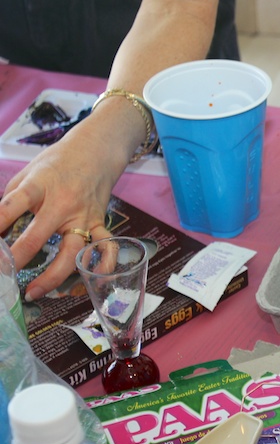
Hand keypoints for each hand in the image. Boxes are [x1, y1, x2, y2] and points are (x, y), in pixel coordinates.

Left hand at [0, 118, 123, 300]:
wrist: (96, 152)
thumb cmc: (57, 164)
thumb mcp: (27, 175)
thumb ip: (11, 202)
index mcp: (40, 186)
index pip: (12, 206)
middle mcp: (63, 203)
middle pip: (39, 237)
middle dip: (18, 259)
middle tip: (4, 276)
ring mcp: (84, 216)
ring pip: (72, 252)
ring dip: (52, 276)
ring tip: (34, 291)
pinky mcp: (99, 224)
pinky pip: (104, 249)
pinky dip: (102, 267)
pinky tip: (90, 282)